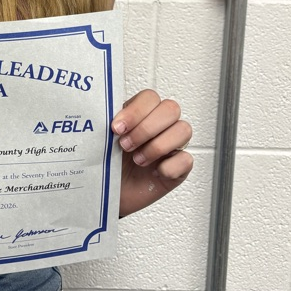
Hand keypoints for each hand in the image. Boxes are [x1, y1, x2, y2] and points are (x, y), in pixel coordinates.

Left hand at [114, 89, 192, 217]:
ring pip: (183, 130)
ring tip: (138, 160)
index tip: (116, 129)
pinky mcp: (179, 167)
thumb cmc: (106, 164)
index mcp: (141, 113)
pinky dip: (170, 166)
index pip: (150, 97)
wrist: (107, 194)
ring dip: (157, 146)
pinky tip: (154, 172)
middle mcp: (160, 125)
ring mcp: (172, 145)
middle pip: (171, 109)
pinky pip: (187, 159)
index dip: (136, 111)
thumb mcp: (103, 140)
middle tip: (125, 145)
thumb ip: (107, 123)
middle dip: (146, 128)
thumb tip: (105, 116)